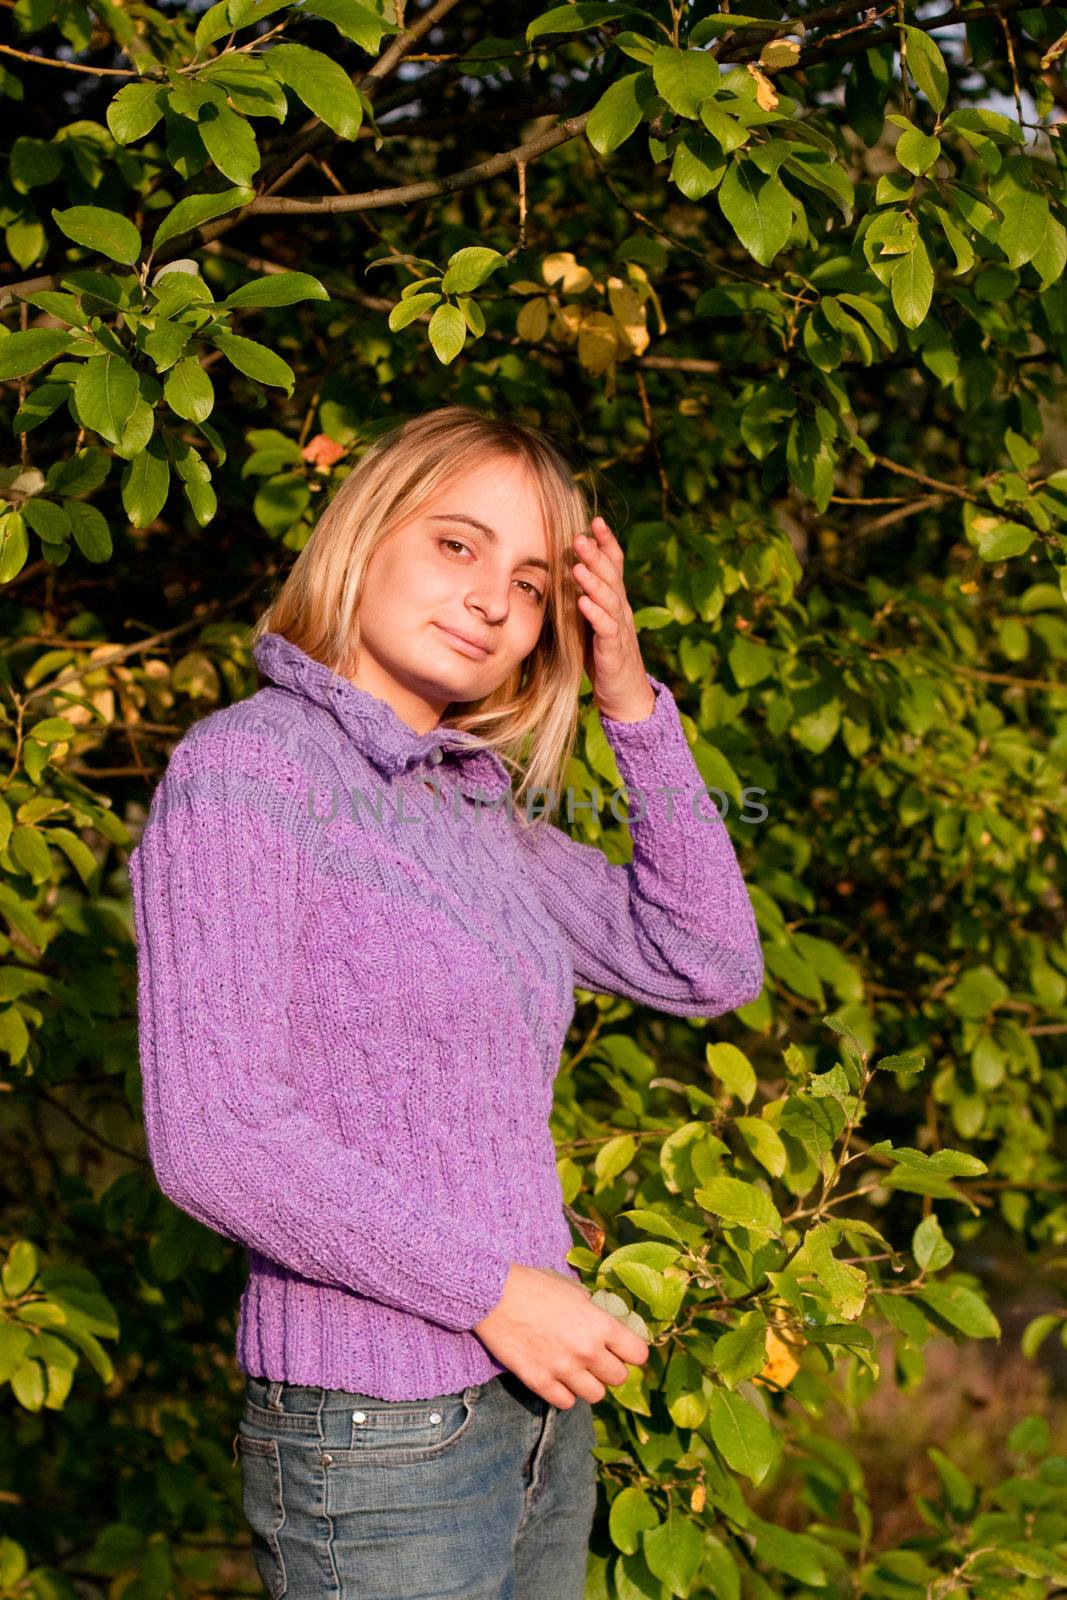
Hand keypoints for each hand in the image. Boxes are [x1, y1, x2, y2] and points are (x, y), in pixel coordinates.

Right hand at [472, 1263, 648, 1408]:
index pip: (638, 1354)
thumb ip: (595, 1313)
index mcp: (600, 1325)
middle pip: (619, 1378)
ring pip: (596, 1395)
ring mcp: (563, 1370)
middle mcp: (587, 1351)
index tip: (623, 1349)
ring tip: (577, 1370)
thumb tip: (609, 1327)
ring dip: (590, 1383)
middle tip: (597, 1358)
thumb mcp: (574, 1291)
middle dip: (610, 1368)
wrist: (495, 1295)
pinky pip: (566, 1402)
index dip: (631, 1351)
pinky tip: (557, 1378)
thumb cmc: (535, 1285)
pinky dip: (564, 1393)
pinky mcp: (540, 1382)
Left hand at [571, 515, 654, 722]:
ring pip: (609, 599)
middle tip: (580, 537)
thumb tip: (564, 572)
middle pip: (611, 576)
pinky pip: (606, 628)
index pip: (614, 565)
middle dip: (596, 555)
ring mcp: (619, 630)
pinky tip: (583, 602)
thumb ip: (584, 598)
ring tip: (578, 566)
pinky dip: (595, 614)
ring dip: (593, 581)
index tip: (595, 521)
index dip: (606, 543)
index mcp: (615, 601)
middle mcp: (621, 610)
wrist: (625, 695)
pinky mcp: (614, 651)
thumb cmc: (604, 657)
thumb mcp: (592, 622)